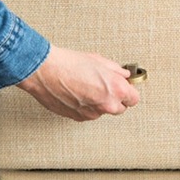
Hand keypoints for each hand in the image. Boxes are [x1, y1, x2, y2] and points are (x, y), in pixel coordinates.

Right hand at [16, 45, 140, 120]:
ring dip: (100, 103)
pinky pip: (88, 114)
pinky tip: (79, 93)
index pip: (134, 99)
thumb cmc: (70, 64)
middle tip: (107, 87)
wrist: (46, 71)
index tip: (126, 88)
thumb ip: (116, 71)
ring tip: (88, 87)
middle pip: (120, 108)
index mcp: (116, 89)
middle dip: (116, 99)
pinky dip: (87, 107)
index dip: (129, 92)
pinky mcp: (78, 117)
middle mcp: (106, 105)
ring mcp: (91, 113)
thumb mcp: (100, 61)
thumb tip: (123, 75)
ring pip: (103, 111)